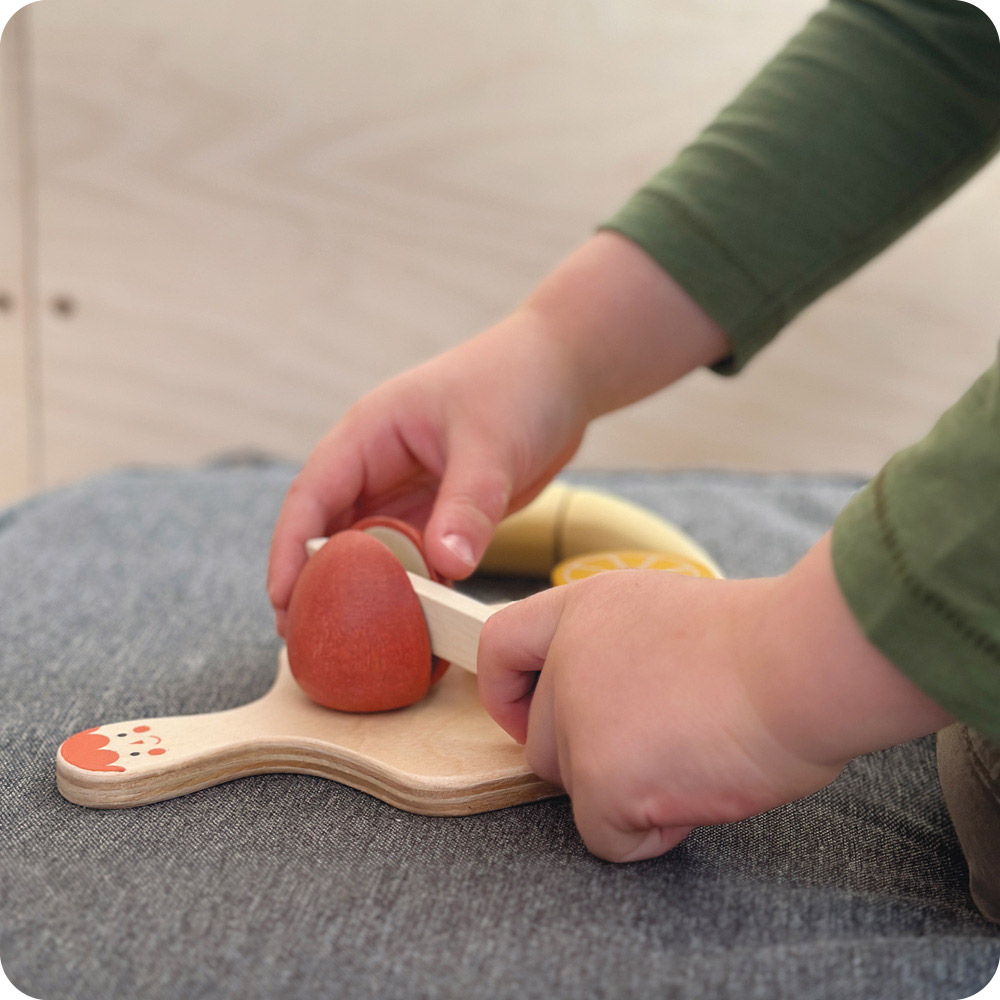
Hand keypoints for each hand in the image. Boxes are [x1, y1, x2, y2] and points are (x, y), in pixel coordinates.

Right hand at [267, 308, 587, 634]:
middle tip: (303, 638)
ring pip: (369, 550)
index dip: (291, 549)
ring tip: (346, 644)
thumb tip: (446, 567)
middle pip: (329, 531)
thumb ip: (467, 506)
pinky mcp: (438, 512)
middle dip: (314, 583)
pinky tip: (407, 625)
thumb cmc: (517, 385)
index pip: (312, 495)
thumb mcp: (491, 445)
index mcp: (370, 435)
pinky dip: (406, 589)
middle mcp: (378, 465)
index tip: (281, 599)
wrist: (562, 373)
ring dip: (359, 592)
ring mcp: (407, 490)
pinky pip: (411, 557)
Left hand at [476, 533, 952, 861]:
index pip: (502, 644)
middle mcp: (569, 657)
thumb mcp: (670, 619)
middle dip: (591, 758)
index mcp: (586, 609)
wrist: (803, 663)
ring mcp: (579, 717)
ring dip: (625, 791)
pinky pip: (605, 836)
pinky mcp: (601, 775)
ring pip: (571, 787)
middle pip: (539, 739)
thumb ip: (622, 654)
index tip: (530, 714)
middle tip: (661, 745)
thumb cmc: (767, 645)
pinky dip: (649, 833)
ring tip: (693, 758)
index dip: (508, 691)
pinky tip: (696, 788)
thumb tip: (619, 709)